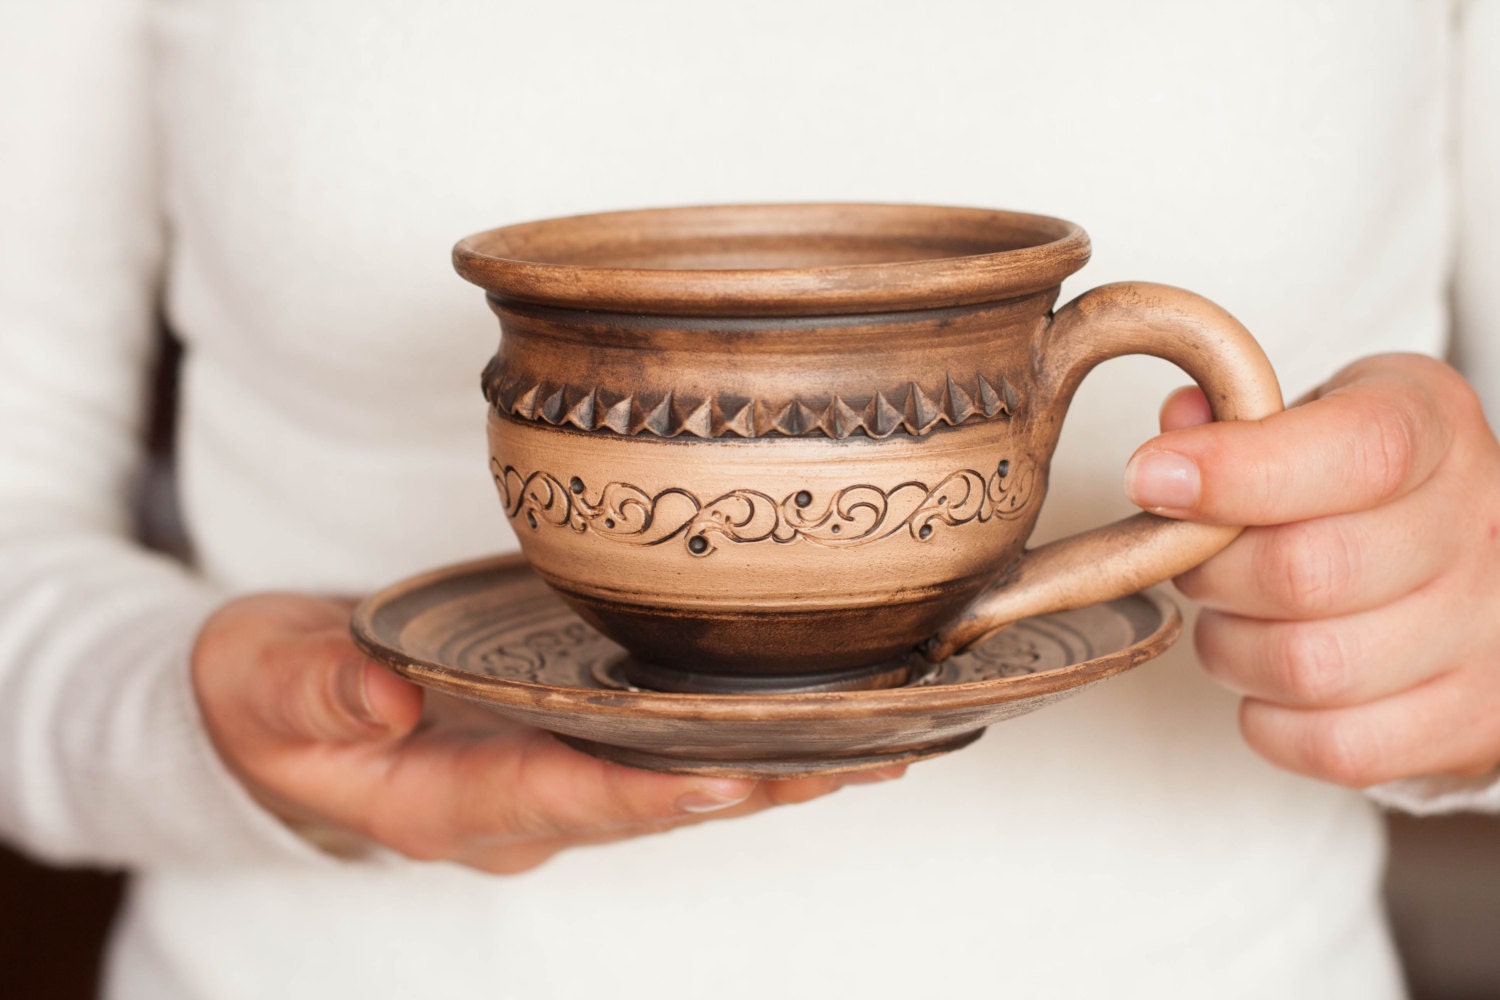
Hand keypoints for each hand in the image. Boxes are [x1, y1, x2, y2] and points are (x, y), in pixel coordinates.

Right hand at [192, 594, 899, 872]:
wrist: (282, 706)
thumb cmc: (265, 698)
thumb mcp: (258, 683)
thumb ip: (311, 691)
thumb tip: (380, 697)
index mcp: (442, 801)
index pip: (556, 798)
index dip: (644, 791)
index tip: (730, 773)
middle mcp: (517, 806)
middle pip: (650, 803)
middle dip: (753, 785)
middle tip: (858, 759)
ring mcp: (550, 780)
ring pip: (677, 787)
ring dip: (775, 769)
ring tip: (877, 746)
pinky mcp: (570, 742)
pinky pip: (670, 751)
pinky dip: (745, 737)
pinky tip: (819, 719)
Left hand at [1124, 353, 1499, 786]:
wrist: (1470, 573)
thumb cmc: (1367, 491)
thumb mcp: (1316, 416)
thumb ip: (1240, 413)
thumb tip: (1178, 429)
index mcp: (1434, 428)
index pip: (1358, 452)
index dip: (1238, 471)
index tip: (1150, 476)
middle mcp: (1479, 526)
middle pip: (1306, 572)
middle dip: (1212, 572)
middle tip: (1197, 560)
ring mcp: (1486, 633)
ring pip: (1307, 667)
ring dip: (1233, 647)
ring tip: (1237, 616)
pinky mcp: (1470, 723)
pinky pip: (1333, 746)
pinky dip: (1271, 719)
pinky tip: (1271, 675)